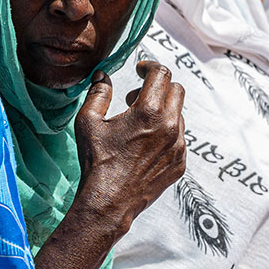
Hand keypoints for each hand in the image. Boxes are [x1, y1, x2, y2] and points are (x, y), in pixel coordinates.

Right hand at [73, 60, 185, 236]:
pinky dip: (166, 133)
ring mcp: (178, 146)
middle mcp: (170, 127)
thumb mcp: (89, 122)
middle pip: (177, 90)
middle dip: (159, 86)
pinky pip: (179, 138)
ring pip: (179, 115)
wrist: (109, 202)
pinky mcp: (180, 163)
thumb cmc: (97, 161)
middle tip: (137, 96)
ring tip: (138, 124)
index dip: (150, 66)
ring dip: (162, 111)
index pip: (162, 74)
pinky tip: (145, 144)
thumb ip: (98, 93)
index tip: (141, 69)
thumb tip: (103, 75)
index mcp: (149, 111)